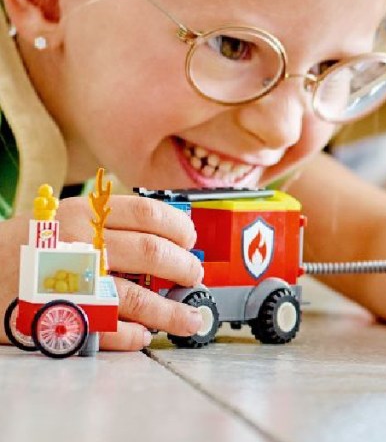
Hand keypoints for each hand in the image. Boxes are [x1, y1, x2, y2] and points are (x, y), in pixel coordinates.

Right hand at [51, 195, 204, 349]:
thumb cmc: (27, 248)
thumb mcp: (65, 220)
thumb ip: (108, 223)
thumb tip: (166, 237)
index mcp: (85, 215)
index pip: (148, 213)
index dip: (179, 228)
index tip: (191, 240)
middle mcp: (81, 245)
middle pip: (152, 253)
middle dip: (183, 267)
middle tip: (193, 276)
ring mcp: (71, 283)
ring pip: (137, 298)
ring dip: (171, 312)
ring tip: (190, 318)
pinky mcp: (61, 317)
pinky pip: (108, 330)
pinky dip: (132, 336)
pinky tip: (144, 336)